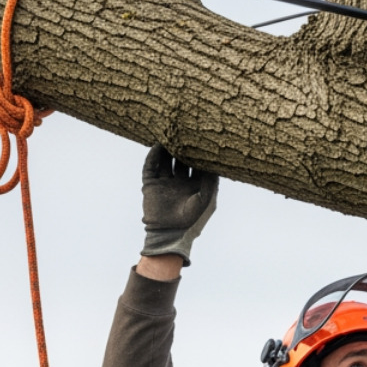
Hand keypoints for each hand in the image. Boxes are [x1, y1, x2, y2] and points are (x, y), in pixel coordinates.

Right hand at [141, 144, 217, 265]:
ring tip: (171, 134)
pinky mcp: (151, 185)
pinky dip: (153, 155)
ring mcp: (165, 183)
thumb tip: (216, 162)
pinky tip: (157, 145)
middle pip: (182, 160)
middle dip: (183, 148)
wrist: (170, 235)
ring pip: (166, 161)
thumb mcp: (207, 199)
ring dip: (168, 149)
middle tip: (186, 132)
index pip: (198, 165)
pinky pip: (151, 166)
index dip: (200, 154)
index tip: (204, 139)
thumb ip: (211, 181)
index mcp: (196, 187)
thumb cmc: (193, 220)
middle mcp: (181, 183)